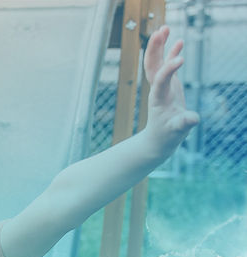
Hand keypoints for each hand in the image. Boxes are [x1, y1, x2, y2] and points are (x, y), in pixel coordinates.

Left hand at [143, 26, 199, 150]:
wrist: (159, 138)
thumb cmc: (167, 135)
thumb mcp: (177, 131)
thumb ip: (183, 123)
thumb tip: (193, 118)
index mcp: (158, 98)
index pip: (160, 80)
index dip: (168, 69)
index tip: (180, 58)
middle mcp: (157, 88)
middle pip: (152, 65)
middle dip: (155, 48)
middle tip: (161, 31)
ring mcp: (162, 85)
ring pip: (157, 62)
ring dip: (160, 46)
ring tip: (165, 28)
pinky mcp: (168, 85)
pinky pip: (167, 66)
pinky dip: (172, 53)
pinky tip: (178, 41)